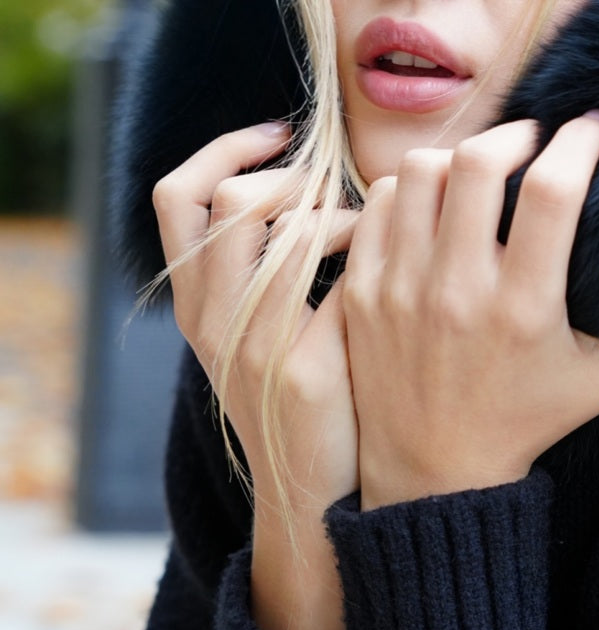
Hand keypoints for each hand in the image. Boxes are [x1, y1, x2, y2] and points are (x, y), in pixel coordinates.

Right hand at [152, 122, 358, 629]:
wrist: (310, 494)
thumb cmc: (299, 396)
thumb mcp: (253, 330)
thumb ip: (262, 263)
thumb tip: (307, 179)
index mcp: (194, 304)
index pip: (175, 196)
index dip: (224, 150)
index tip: (280, 135)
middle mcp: (213, 322)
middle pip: (229, 201)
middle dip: (292, 179)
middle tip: (333, 193)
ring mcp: (257, 347)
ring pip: (289, 233)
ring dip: (339, 214)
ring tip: (367, 232)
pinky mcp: (307, 371)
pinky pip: (342, 281)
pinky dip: (371, 258)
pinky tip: (392, 271)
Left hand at [342, 115, 598, 509]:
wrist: (434, 472)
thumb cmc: (530, 418)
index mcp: (525, 309)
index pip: (554, 191)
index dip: (581, 142)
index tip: (595, 129)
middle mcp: (458, 292)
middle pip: (481, 163)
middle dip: (520, 134)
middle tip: (538, 142)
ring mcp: (400, 288)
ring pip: (423, 171)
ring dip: (461, 156)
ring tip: (485, 170)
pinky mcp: (361, 291)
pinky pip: (379, 202)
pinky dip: (410, 187)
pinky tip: (438, 202)